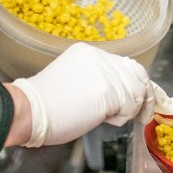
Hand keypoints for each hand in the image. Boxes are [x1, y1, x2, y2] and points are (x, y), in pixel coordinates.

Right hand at [11, 43, 167, 147]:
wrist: (29, 110)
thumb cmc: (46, 105)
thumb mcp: (75, 80)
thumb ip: (98, 81)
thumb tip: (120, 96)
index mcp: (89, 52)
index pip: (125, 65)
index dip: (135, 84)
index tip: (139, 100)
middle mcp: (100, 57)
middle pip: (137, 74)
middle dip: (143, 96)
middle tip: (141, 114)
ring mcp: (105, 72)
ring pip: (136, 91)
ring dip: (128, 110)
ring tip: (107, 117)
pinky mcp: (108, 90)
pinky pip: (130, 106)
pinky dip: (122, 118)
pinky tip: (103, 119)